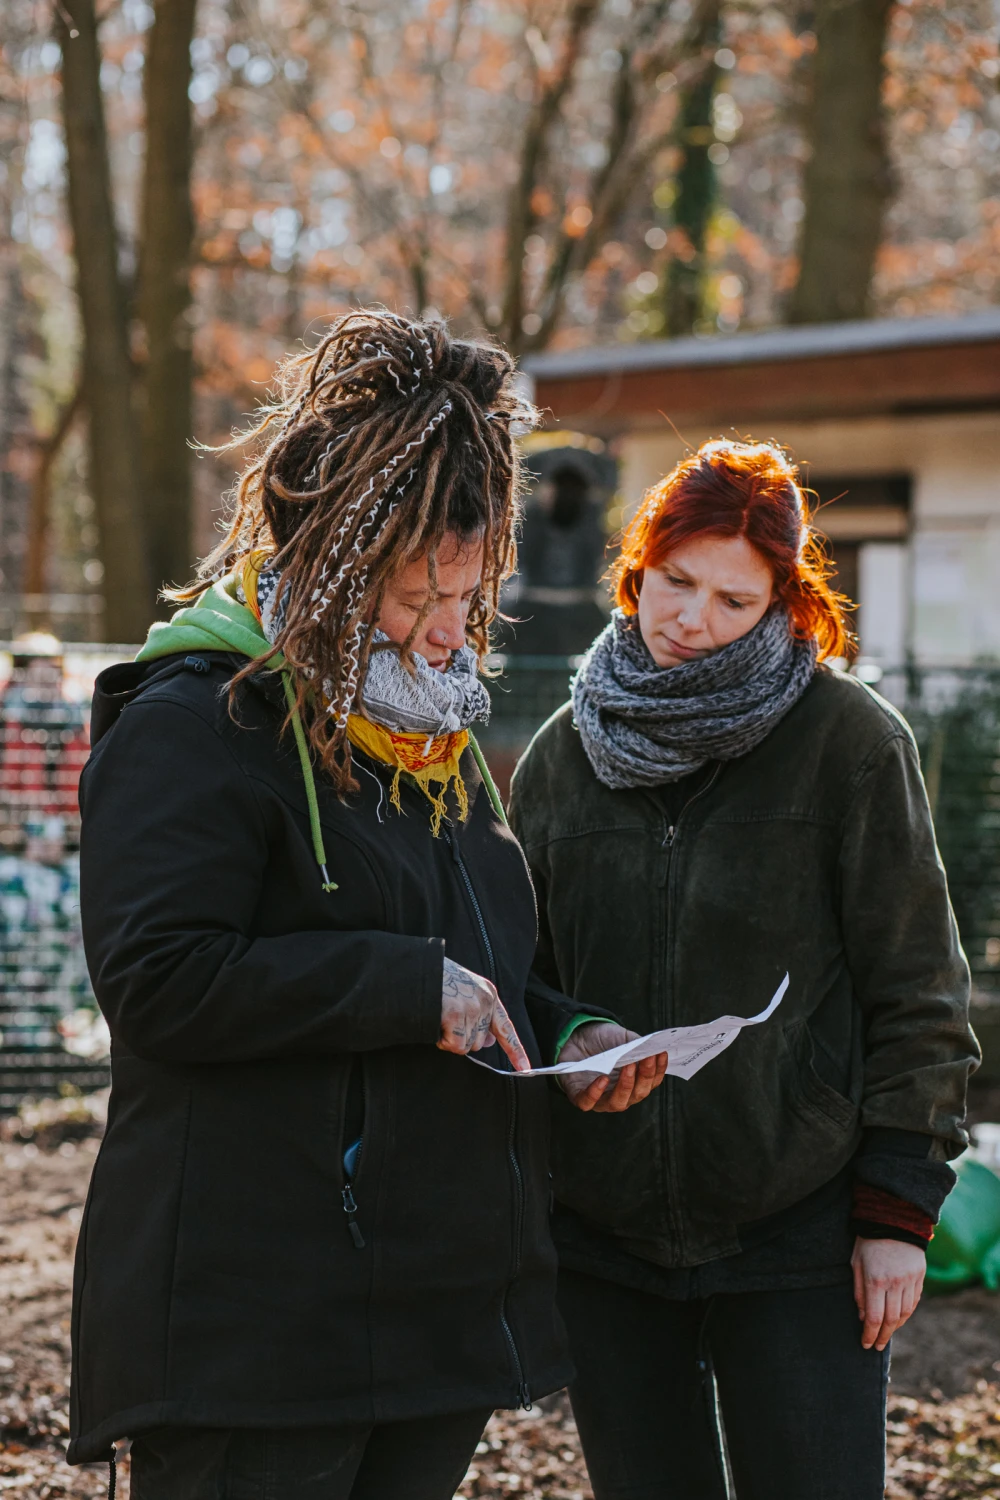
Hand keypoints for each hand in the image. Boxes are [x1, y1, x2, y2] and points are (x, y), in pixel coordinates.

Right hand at [439, 958, 530, 1071]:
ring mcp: (472, 1008)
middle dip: (461, 1038)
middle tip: (446, 1021)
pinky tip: (436, 1024)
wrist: (418, 968)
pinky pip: (455, 1045)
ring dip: (450, 1039)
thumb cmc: (438, 981)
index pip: (506, 1028)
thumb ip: (480, 1015)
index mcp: (489, 994)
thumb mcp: (465, 993)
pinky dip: (443, 1041)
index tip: (525, 1069)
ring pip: (466, 1046)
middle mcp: (485, 1000)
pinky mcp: (455, 1014)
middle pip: (480, 1042)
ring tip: (439, 1018)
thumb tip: (490, 1042)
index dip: (516, 1051)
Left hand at [558, 1022, 667, 1112]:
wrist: (577, 1035)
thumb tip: (651, 1048)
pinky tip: (603, 1079)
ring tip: (628, 1067)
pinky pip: (587, 1102)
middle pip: (637, 1094)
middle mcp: (619, 1094)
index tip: (661, 1054)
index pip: (650, 1082)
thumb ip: (637, 1044)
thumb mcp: (623, 1038)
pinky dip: (596, 1093)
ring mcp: (600, 1097)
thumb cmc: (603, 1041)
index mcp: (633, 1082)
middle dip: (644, 1077)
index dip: (658, 1070)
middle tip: (646, 1059)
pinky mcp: (578, 1096)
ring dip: (625, 1086)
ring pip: (617, 1103)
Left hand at [851, 1236, 925, 1350]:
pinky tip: (899, 1319)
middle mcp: (894, 1283)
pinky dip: (906, 1314)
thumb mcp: (856, 1262)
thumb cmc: (869, 1241)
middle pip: (891, 1320)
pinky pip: (914, 1302)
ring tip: (887, 1333)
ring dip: (895, 1327)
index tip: (866, 1345)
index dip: (869, 1335)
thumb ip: (859, 1291)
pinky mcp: (919, 1277)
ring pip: (905, 1314)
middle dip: (883, 1336)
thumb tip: (861, 1317)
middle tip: (877, 1345)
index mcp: (875, 1280)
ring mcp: (909, 1280)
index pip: (873, 1318)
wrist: (894, 1219)